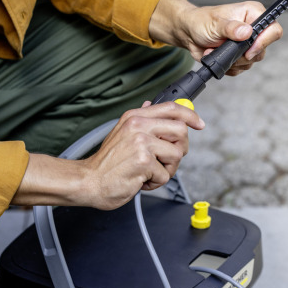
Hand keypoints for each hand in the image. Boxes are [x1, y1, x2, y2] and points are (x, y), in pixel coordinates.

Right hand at [11, 102, 203, 209]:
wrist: (89, 181)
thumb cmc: (107, 162)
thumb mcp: (121, 133)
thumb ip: (140, 120)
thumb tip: (151, 105)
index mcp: (135, 117)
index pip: (171, 107)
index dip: (190, 115)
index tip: (199, 124)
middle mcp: (138, 126)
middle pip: (181, 131)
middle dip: (179, 149)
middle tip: (165, 160)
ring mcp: (141, 142)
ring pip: (176, 154)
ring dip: (167, 169)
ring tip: (148, 172)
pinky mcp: (144, 161)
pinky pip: (165, 174)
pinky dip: (155, 182)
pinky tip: (140, 180)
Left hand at [149, 0, 282, 75]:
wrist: (189, 33)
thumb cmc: (200, 22)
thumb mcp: (215, 23)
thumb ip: (231, 28)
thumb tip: (246, 32)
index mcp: (253, 13)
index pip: (273, 29)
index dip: (264, 42)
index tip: (249, 50)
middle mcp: (253, 28)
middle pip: (262, 49)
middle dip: (242, 54)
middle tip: (226, 49)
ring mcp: (247, 43)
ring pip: (251, 61)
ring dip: (232, 60)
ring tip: (216, 50)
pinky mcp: (240, 56)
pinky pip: (241, 68)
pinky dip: (228, 66)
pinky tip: (217, 56)